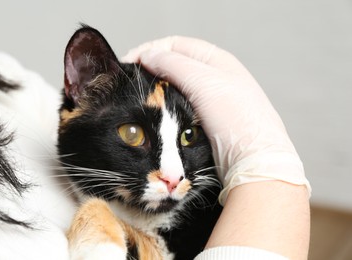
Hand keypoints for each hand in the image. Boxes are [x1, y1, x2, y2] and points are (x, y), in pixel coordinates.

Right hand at [122, 36, 309, 203]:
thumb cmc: (237, 118)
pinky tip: (154, 112)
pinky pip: (177, 107)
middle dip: (150, 70)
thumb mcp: (203, 83)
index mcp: (215, 59)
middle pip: (173, 65)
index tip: (129, 64)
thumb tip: (148, 55)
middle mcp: (212, 77)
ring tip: (138, 97)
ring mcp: (208, 100)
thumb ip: (173, 64)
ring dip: (156, 90)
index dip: (150, 50)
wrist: (252, 160)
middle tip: (130, 82)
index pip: (174, 45)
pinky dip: (164, 107)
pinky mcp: (203, 121)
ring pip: (174, 87)